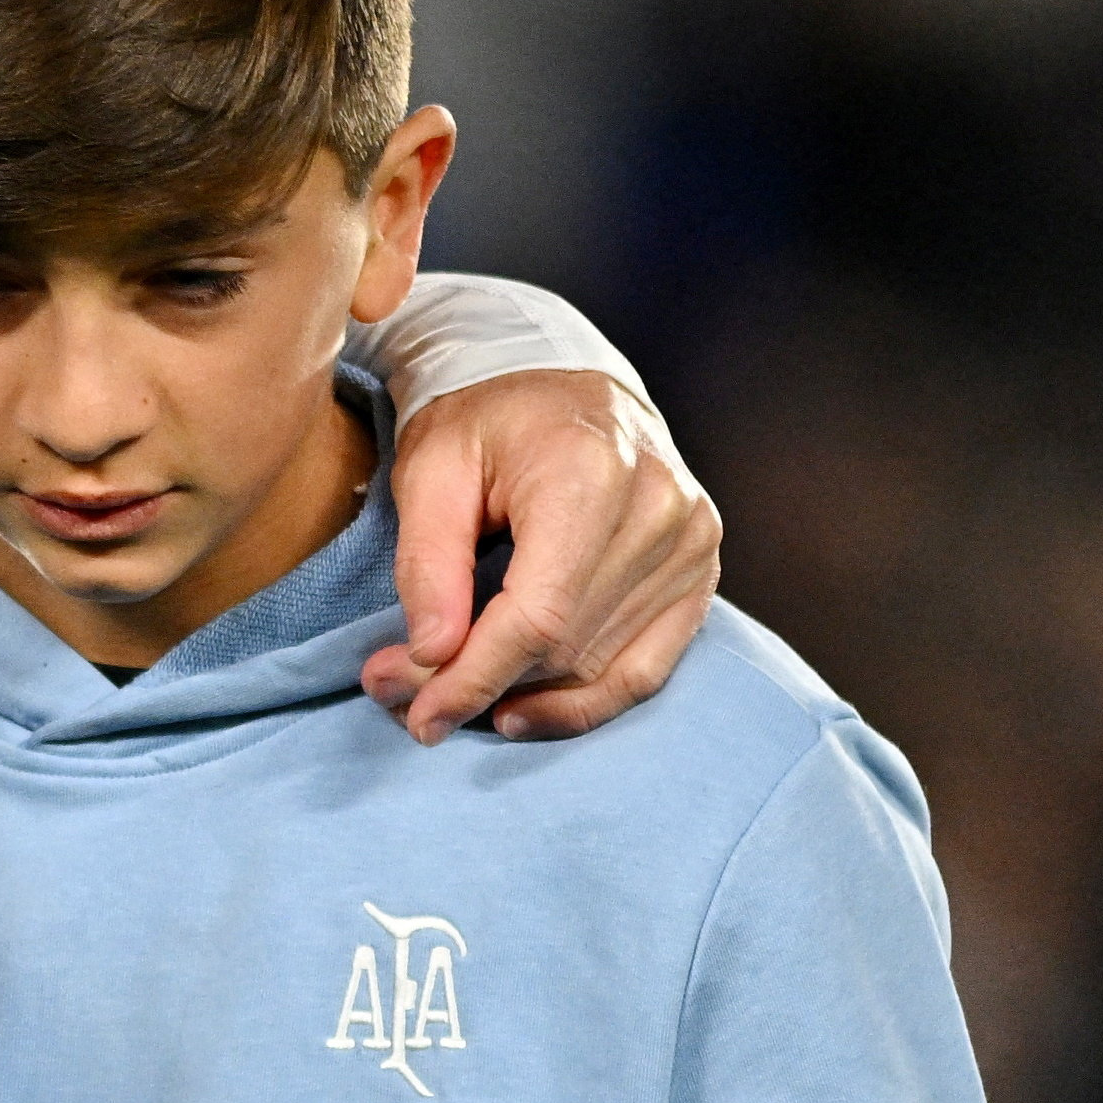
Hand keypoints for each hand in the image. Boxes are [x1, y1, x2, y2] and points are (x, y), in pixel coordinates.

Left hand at [364, 367, 723, 743]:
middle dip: (476, 687)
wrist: (560, 388)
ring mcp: (689, 543)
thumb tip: (430, 655)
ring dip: (517, 699)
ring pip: (597, 667)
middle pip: (564, 648)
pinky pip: (646, 670)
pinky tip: (523, 713)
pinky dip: (582, 703)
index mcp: (590, 474)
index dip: (472, 678)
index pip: (537, 617)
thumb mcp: (431, 470)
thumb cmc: (487, 422)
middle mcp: (658, 509)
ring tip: (447, 698)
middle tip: (404, 698)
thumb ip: (427, 563)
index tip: (415, 713)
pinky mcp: (697, 570)